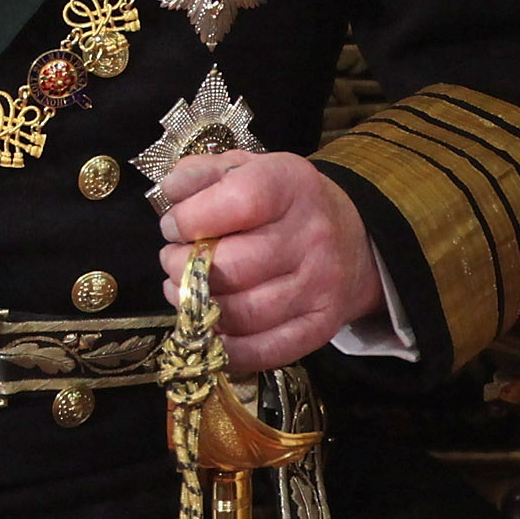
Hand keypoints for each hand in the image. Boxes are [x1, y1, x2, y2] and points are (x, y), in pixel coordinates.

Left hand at [153, 149, 385, 372]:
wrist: (351, 237)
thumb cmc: (278, 202)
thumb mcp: (242, 168)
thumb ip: (198, 174)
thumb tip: (169, 194)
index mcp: (291, 184)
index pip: (238, 202)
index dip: (191, 219)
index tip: (174, 227)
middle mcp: (313, 235)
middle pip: (234, 266)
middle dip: (183, 268)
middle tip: (174, 262)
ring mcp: (321, 284)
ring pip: (242, 312)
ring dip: (198, 306)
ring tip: (185, 290)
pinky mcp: (321, 325)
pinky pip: (266, 350)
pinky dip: (226, 348)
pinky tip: (207, 326)